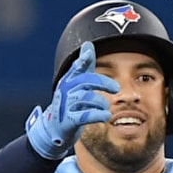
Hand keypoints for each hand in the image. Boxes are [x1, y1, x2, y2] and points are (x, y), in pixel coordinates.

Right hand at [26, 41, 119, 159]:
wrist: (55, 128)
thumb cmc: (70, 102)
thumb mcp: (77, 83)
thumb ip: (84, 66)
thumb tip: (88, 45)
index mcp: (69, 80)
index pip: (77, 67)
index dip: (82, 60)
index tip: (88, 53)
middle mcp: (66, 90)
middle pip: (86, 81)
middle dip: (104, 83)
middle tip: (116, 88)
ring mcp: (66, 105)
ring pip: (87, 98)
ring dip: (101, 103)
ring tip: (106, 108)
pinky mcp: (68, 121)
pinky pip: (85, 116)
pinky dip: (98, 115)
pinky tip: (106, 116)